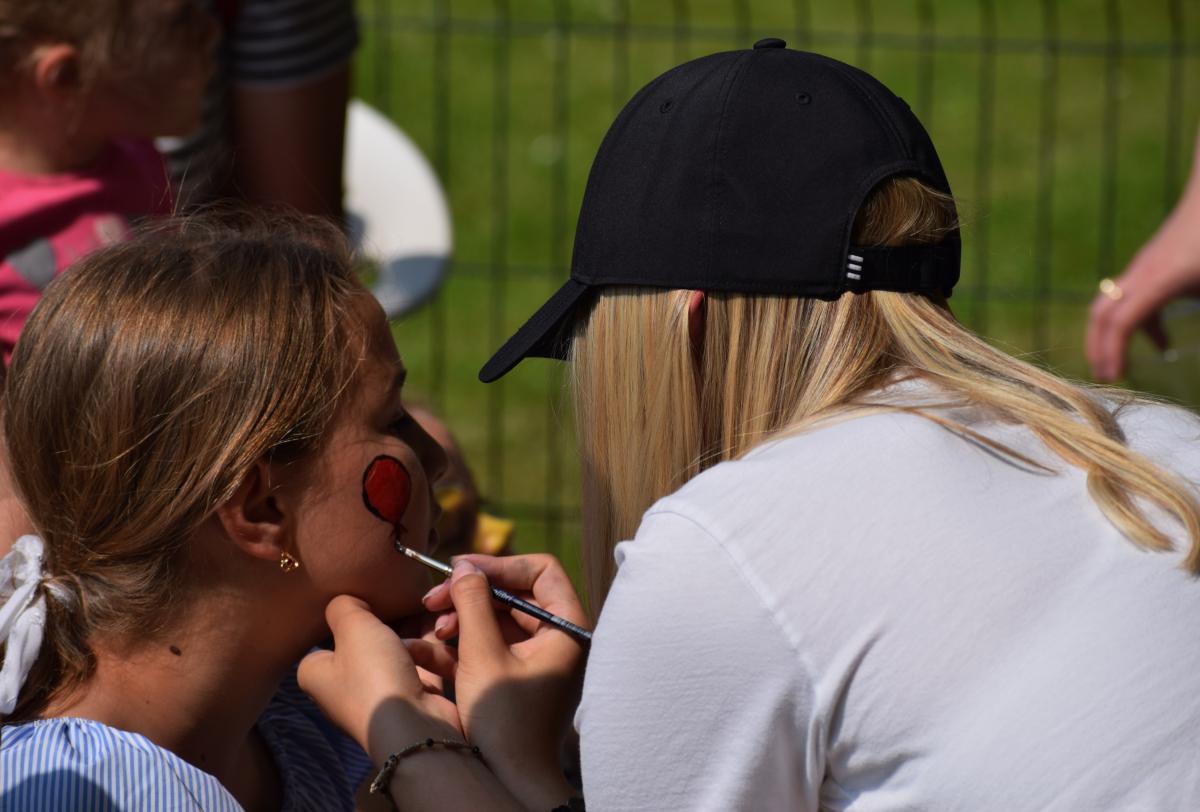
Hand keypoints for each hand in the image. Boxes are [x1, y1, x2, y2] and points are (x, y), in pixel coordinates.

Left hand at [297, 595, 461, 761]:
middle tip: (405, 604)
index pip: (328, 635)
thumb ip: (345, 604)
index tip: (370, 602)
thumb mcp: (353, 625)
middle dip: (391, 623)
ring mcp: (378, 695)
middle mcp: (342, 687)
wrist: (415, 725)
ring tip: (430, 621)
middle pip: (368, 639)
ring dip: (417, 637)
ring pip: (398, 650)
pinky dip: (432, 652)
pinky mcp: (410, 700)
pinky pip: (421, 664)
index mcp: (316, 673)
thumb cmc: (373, 674)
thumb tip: (347, 600)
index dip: (350, 617)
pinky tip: (444, 637)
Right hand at [422, 555, 588, 809]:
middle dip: (472, 593)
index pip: (541, 570)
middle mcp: (563, 637)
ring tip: (433, 627)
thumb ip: (473, 603)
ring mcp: (544, 656)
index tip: (461, 568)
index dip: (499, 564)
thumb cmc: (505, 721)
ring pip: (501, 617)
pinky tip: (436, 645)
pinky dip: (468, 638)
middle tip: (432, 597)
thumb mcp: (483, 655)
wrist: (512, 779)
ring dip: (464, 616)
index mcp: (569, 628)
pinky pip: (497, 641)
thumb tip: (464, 567)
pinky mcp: (524, 673)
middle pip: (517, 593)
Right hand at [1087, 145, 1199, 380]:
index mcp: (1161, 281)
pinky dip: (1136, 324)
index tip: (1113, 377)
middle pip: (1101, 313)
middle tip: (1103, 376)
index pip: (1122, 322)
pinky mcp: (1151, 263)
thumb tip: (1177, 346)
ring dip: (1112, 337)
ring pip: (1111, 305)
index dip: (1113, 351)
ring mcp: (1143, 267)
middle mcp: (1142, 274)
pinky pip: (1129, 298)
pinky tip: (1162, 344)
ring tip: (1121, 366)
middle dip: (1097, 346)